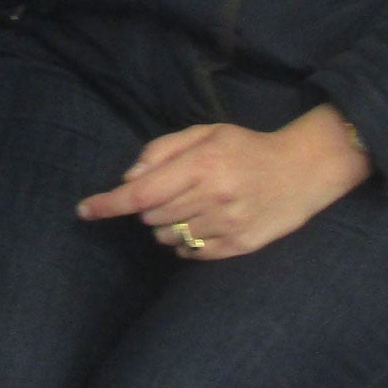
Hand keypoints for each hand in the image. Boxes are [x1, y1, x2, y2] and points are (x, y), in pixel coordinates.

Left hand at [76, 106, 370, 259]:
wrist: (303, 170)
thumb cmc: (247, 147)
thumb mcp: (206, 133)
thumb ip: (163, 150)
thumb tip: (129, 177)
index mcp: (202, 165)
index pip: (140, 192)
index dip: (108, 203)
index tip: (83, 210)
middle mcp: (213, 197)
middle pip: (150, 216)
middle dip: (148, 205)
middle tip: (173, 190)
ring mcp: (227, 225)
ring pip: (168, 237)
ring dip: (166, 224)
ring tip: (192, 205)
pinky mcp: (240, 246)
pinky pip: (191, 254)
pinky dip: (186, 242)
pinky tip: (204, 223)